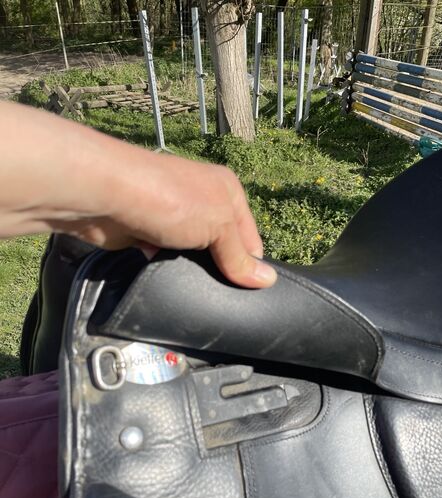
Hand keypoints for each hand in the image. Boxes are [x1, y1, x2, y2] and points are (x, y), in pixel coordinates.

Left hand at [0, 102, 276, 288]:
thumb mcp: (219, 227)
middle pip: (222, 246)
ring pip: (194, 255)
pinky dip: (168, 270)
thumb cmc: (173, 202)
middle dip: (223, 270)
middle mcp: (201, 200)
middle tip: (226, 298)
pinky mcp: (147, 234)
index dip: (251, 264)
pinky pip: (167, 259)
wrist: (107, 196)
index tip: (250, 292)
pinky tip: (171, 283)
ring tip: (199, 294)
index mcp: (227, 190)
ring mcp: (173, 217)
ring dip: (194, 271)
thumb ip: (240, 257)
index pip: (250, 235)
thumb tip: (269, 280)